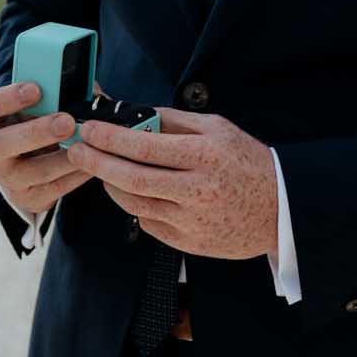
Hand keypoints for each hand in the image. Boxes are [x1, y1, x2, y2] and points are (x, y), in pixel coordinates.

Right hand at [0, 79, 94, 217]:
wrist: (30, 168)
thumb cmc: (37, 124)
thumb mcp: (37, 109)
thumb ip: (56, 95)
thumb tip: (88, 90)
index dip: (6, 98)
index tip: (36, 89)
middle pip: (3, 143)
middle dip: (37, 132)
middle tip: (67, 121)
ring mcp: (8, 178)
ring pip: (33, 171)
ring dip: (62, 158)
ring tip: (86, 145)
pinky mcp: (29, 198)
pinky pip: (54, 189)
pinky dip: (75, 176)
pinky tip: (91, 164)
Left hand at [64, 107, 278, 260]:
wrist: (280, 209)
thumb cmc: (248, 162)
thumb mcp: (218, 129)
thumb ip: (174, 121)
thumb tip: (134, 113)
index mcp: (204, 157)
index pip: (144, 147)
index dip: (109, 138)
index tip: (89, 129)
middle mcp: (196, 191)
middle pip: (131, 179)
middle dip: (96, 163)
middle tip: (76, 150)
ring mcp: (191, 221)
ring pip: (134, 204)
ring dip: (110, 185)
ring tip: (101, 169)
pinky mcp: (189, 243)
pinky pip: (148, 223)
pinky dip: (135, 205)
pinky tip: (132, 191)